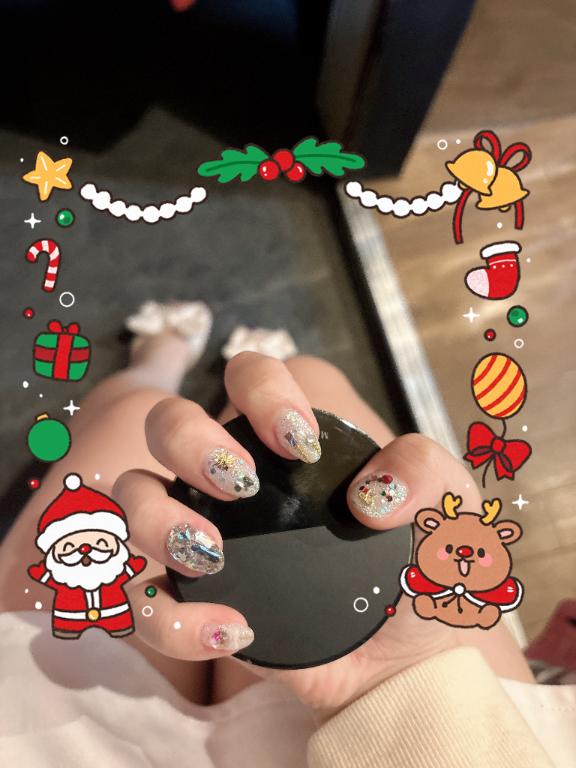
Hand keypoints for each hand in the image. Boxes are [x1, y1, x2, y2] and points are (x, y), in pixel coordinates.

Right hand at [113, 352, 480, 712]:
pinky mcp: (192, 595)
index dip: (261, 390)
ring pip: (131, 494)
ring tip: (212, 555)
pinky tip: (231, 630)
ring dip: (154, 518)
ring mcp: (205, 531)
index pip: (251, 373)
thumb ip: (427, 471)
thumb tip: (368, 493)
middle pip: (168, 421)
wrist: (403, 660)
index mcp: (290, 438)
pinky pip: (142, 596)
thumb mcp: (449, 509)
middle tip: (240, 486)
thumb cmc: (420, 569)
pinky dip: (171, 614)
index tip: (298, 443)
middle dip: (189, 441)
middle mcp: (236, 475)